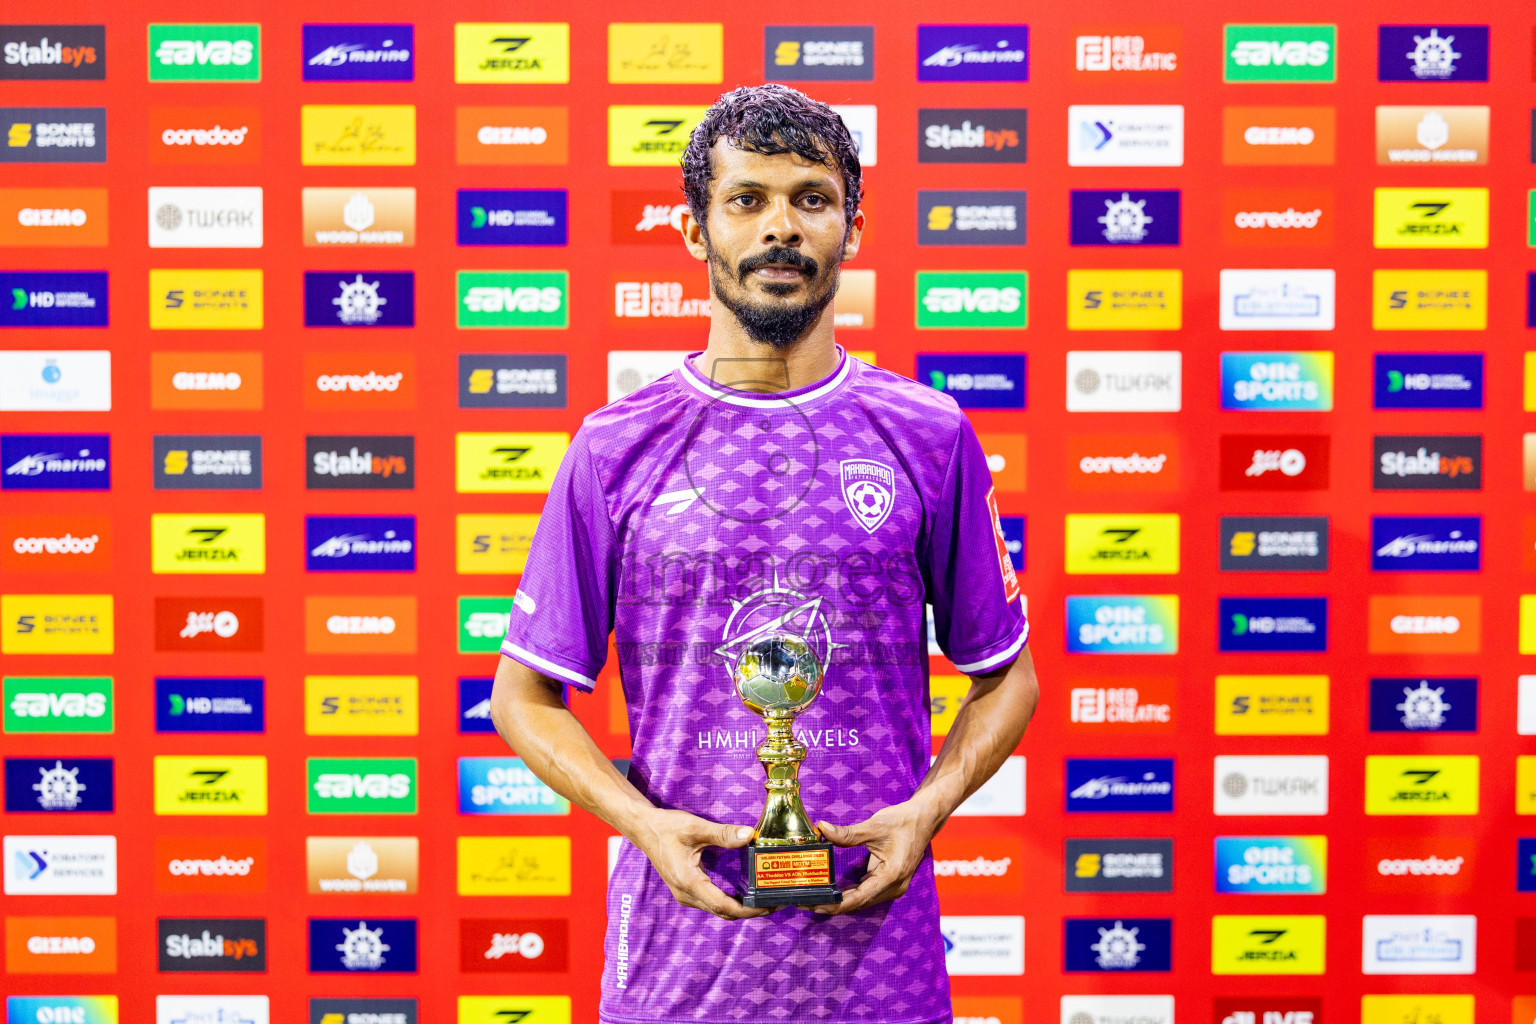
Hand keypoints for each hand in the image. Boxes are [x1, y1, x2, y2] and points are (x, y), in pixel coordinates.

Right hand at [628, 807, 774, 920]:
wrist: (645, 829)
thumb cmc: (667, 827)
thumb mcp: (696, 827)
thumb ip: (723, 833)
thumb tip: (750, 835)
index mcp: (689, 882)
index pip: (723, 905)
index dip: (748, 910)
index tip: (768, 906)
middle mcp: (686, 894)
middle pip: (723, 912)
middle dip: (749, 911)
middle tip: (773, 903)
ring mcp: (684, 895)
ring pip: (717, 910)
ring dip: (739, 908)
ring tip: (762, 898)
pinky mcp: (686, 891)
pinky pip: (711, 903)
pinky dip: (729, 902)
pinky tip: (743, 892)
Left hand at [808, 800, 935, 913]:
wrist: (924, 819)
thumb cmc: (903, 822)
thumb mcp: (874, 826)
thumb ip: (847, 833)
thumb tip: (823, 829)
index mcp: (891, 876)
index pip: (858, 898)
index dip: (835, 904)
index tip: (815, 905)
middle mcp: (894, 887)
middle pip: (859, 903)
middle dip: (833, 904)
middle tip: (806, 901)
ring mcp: (894, 887)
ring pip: (863, 900)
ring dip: (841, 900)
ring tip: (816, 897)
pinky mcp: (890, 882)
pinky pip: (867, 893)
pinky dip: (851, 893)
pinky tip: (834, 890)